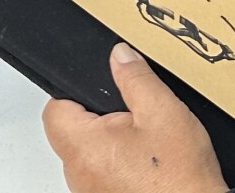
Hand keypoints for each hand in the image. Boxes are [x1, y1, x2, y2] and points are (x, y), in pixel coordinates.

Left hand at [42, 44, 226, 192]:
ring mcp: (90, 192)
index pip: (55, 109)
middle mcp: (79, 174)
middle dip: (99, 118)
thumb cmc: (179, 177)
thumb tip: (121, 56)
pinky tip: (145, 162)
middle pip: (72, 132)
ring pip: (89, 155)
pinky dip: (119, 165)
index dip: (75, 91)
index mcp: (85, 146)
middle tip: (131, 116)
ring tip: (143, 141)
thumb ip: (136, 78)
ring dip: (111, 143)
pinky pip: (102, 174)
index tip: (99, 89)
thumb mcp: (163, 111)